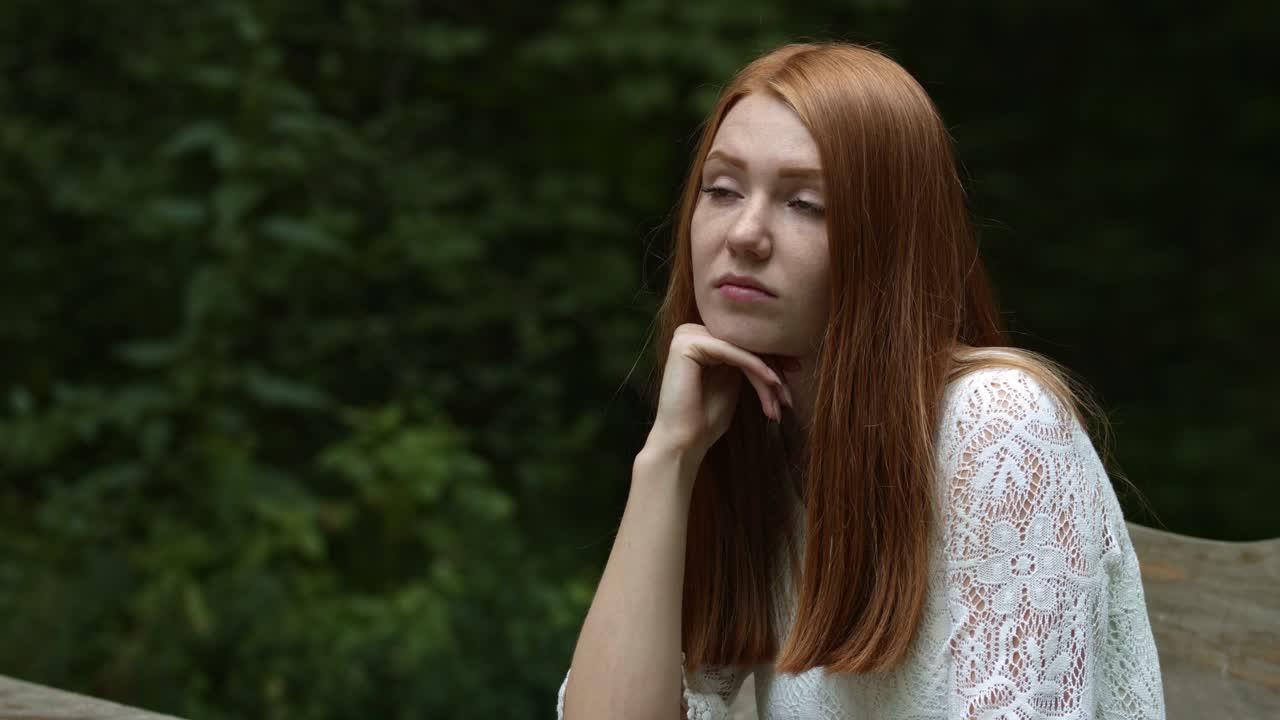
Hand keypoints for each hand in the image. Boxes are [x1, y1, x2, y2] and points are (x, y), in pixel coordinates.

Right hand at [646, 323, 794, 462]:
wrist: (684, 442)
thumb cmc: (706, 419)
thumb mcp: (733, 383)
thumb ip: (746, 363)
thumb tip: (778, 350)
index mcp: (700, 339)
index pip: (743, 344)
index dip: (772, 359)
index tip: (797, 372)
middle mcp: (691, 331)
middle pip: (744, 346)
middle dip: (773, 370)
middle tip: (790, 395)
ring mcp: (687, 335)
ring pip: (742, 350)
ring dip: (768, 374)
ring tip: (783, 399)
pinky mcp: (687, 344)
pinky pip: (732, 352)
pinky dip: (756, 367)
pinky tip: (773, 382)